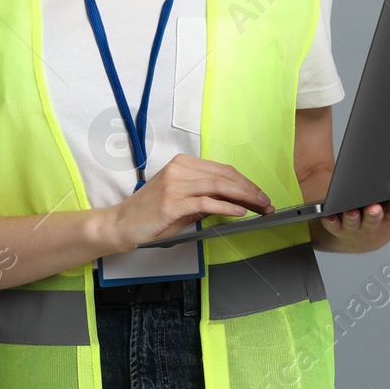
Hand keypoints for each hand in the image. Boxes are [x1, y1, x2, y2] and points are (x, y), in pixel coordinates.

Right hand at [101, 154, 272, 252]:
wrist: (123, 224)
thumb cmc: (151, 214)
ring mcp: (175, 185)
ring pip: (219, 185)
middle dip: (250, 189)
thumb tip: (234, 201)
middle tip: (266, 202)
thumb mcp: (182, 202)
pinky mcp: (172, 202)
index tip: (260, 195)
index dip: (245, 182)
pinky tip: (239, 211)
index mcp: (182, 164)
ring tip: (259, 207)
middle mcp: (179, 170)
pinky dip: (226, 206)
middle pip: (224, 175)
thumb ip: (206, 198)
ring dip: (244, 197)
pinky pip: (206, 202)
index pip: (222, 170)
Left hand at [316, 181, 389, 252]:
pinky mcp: (338, 225)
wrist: (354, 239)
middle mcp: (381, 222)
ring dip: (364, 215)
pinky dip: (334, 219)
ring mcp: (359, 225)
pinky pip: (335, 222)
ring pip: (362, 220)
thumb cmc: (386, 217)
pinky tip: (333, 215)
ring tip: (365, 208)